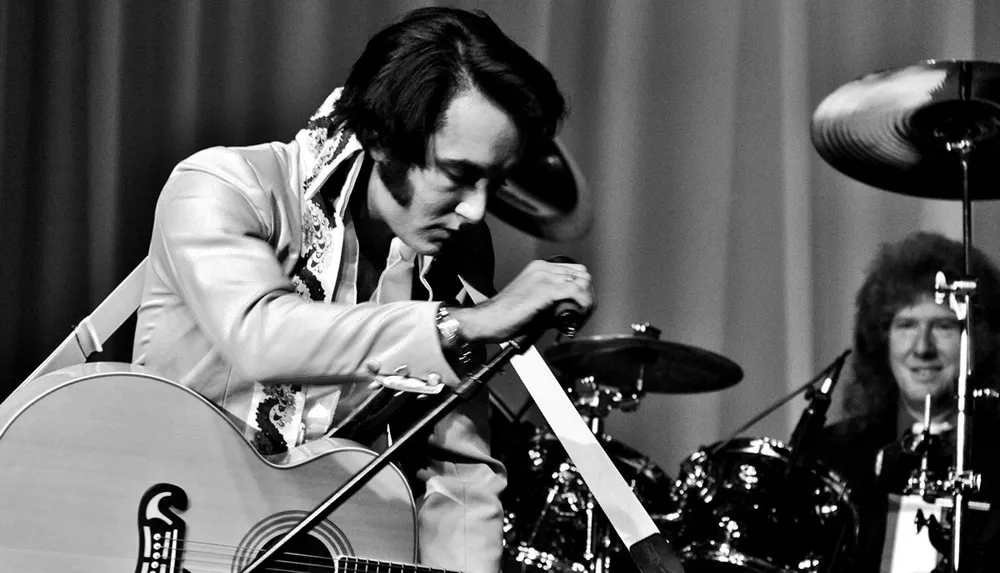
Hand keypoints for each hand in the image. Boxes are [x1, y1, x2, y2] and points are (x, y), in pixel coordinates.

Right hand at [450, 259, 593, 342]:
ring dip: (587, 301)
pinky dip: (582, 305)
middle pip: (582, 275)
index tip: (581, 306)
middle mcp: (542, 268)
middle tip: (582, 313)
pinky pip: (576, 292)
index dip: (583, 289)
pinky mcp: (544, 290)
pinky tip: (577, 316)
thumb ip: (551, 299)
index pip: (575, 271)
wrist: (488, 320)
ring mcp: (543, 277)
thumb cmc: (505, 315)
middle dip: (587, 294)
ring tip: (580, 317)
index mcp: (538, 268)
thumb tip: (571, 309)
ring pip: (582, 282)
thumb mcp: (532, 299)